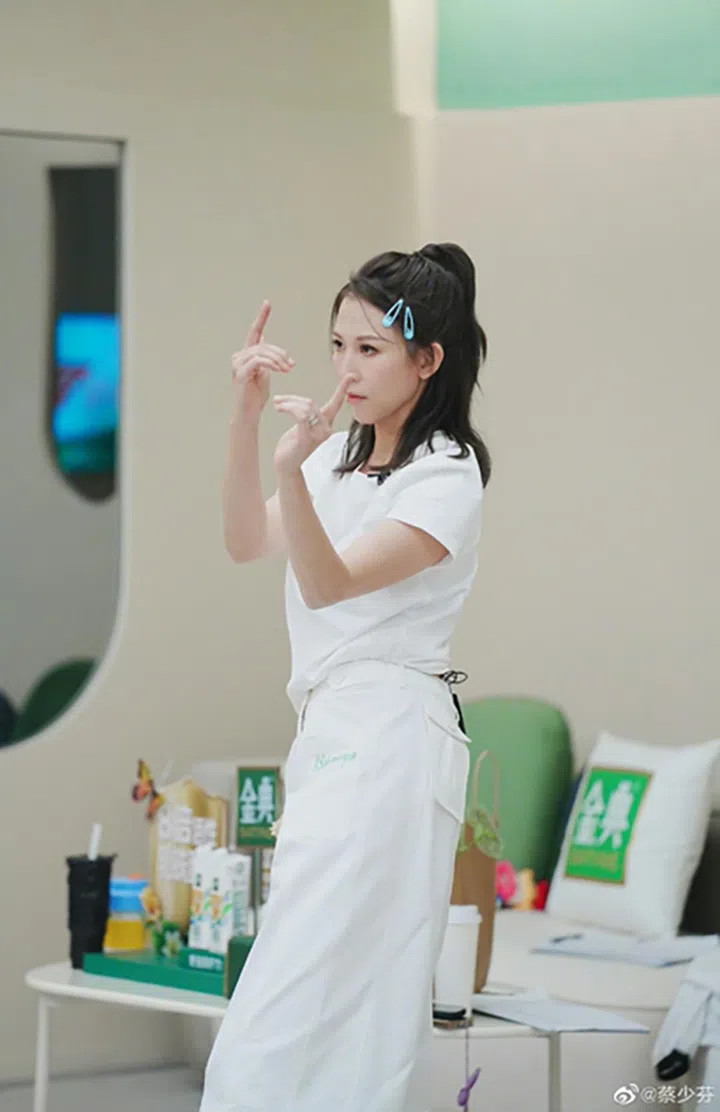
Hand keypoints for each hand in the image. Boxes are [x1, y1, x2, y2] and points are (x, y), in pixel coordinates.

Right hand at [231, 301, 294, 420]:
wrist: (248, 413)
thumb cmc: (255, 397)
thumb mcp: (264, 374)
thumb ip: (266, 360)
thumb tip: (269, 347)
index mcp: (246, 355)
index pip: (255, 332)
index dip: (261, 317)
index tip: (267, 303)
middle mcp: (239, 356)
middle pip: (263, 344)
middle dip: (280, 353)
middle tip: (291, 365)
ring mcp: (237, 364)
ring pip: (262, 351)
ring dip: (279, 359)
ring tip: (288, 369)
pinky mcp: (240, 373)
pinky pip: (259, 361)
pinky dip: (272, 364)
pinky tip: (281, 370)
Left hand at [273, 376, 351, 476]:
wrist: (286, 465)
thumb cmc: (292, 445)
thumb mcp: (302, 426)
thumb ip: (307, 413)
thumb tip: (305, 403)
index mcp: (327, 424)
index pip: (337, 402)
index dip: (343, 388)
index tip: (352, 375)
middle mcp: (326, 429)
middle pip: (310, 403)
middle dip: (292, 399)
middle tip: (278, 400)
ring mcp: (317, 435)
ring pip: (305, 407)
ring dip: (288, 403)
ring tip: (277, 405)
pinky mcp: (306, 439)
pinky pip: (301, 416)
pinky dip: (288, 408)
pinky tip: (279, 408)